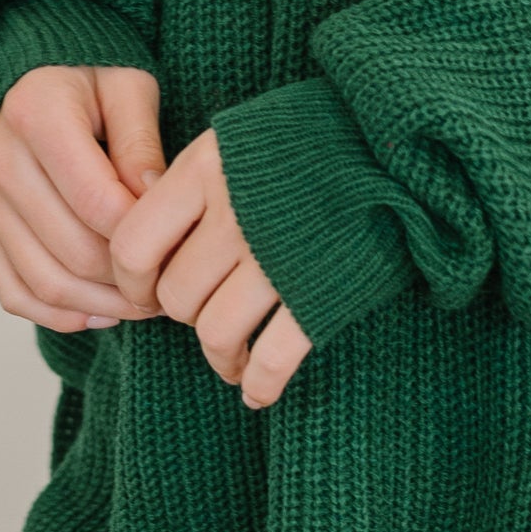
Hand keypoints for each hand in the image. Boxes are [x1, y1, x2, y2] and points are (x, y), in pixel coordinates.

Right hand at [0, 65, 166, 337]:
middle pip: (72, 251)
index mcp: (36, 115)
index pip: (97, 202)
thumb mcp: (128, 86)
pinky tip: (101, 313)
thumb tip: (154, 203)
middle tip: (172, 285)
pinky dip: (57, 314)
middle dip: (129, 281)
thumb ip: (141, 144)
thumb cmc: (87, 73)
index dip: (144, 236)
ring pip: (44, 281)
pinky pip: (13, 290)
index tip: (181, 245)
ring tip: (145, 305)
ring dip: (101, 307)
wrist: (28, 72)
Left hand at [109, 128, 313, 408]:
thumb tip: (145, 247)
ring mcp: (278, 257)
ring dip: (220, 357)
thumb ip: (190, 184)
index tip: (148, 291)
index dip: (132, 282)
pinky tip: (256, 393)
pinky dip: (260, 384)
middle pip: (176, 297)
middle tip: (205, 311)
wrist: (398, 145)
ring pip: (216, 333)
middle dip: (185, 314)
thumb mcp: (238, 139)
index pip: (132, 247)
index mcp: (205, 169)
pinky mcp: (321, 293)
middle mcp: (235, 213)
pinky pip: (272, 358)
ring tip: (231, 360)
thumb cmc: (311, 139)